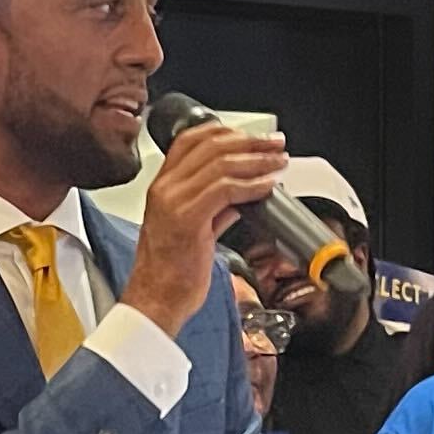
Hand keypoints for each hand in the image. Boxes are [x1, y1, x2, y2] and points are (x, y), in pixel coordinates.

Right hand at [122, 119, 289, 335]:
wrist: (155, 301)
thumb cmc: (170, 273)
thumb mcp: (192, 229)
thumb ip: (214, 208)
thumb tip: (241, 195)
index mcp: (162, 187)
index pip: (190, 140)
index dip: (225, 131)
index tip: (253, 137)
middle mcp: (164, 189)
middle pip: (210, 145)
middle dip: (250, 142)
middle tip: (274, 145)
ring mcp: (173, 202)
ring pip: (221, 163)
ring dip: (257, 161)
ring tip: (278, 163)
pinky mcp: (188, 219)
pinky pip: (226, 190)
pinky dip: (252, 184)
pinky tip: (267, 186)